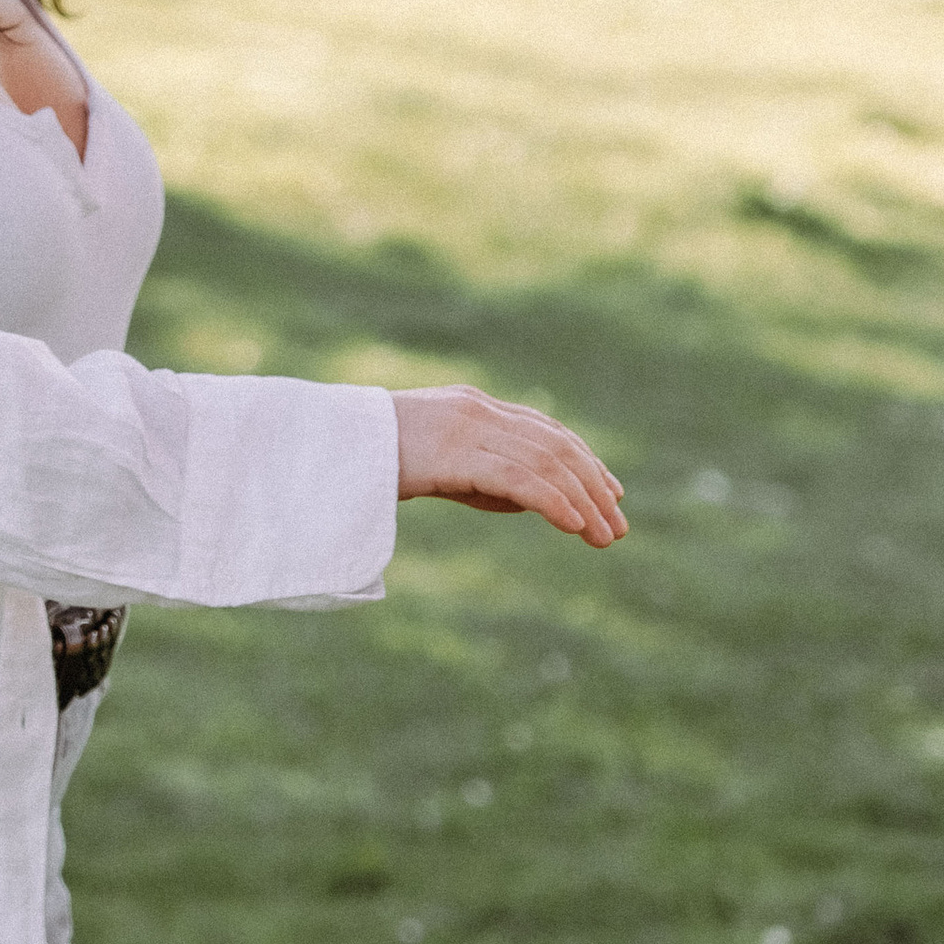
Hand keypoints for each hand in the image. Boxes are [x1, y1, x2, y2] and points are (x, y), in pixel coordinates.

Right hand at [392, 386, 625, 548]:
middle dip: (594, 487)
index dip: (586, 460)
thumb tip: (533, 503)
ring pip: (547, 463)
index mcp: (475, 407)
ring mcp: (470, 429)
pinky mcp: (458, 454)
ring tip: (604, 537)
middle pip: (557, 447)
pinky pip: (521, 479)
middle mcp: (480, 412)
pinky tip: (573, 527)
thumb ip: (482, 475)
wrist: (325, 446)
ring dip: (583, 502)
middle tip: (618, 525)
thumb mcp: (436, 465)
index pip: (547, 431)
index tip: (612, 491)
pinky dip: (555, 503)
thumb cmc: (371, 460)